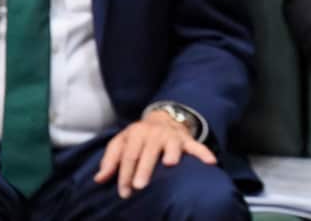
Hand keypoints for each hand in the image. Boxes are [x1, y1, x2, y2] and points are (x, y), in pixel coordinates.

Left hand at [94, 110, 216, 198]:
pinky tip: (211, 162)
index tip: (124, 192)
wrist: (163, 118)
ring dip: (172, 154)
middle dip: (143, 169)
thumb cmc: (139, 136)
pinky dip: (204, 154)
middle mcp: (155, 133)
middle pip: (148, 152)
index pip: (129, 155)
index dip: (125, 174)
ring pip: (172, 146)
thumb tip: (99, 179)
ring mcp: (172, 136)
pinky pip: (197, 147)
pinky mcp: (187, 141)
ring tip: (170, 163)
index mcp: (137, 133)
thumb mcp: (121, 142)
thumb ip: (110, 159)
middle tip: (139, 186)